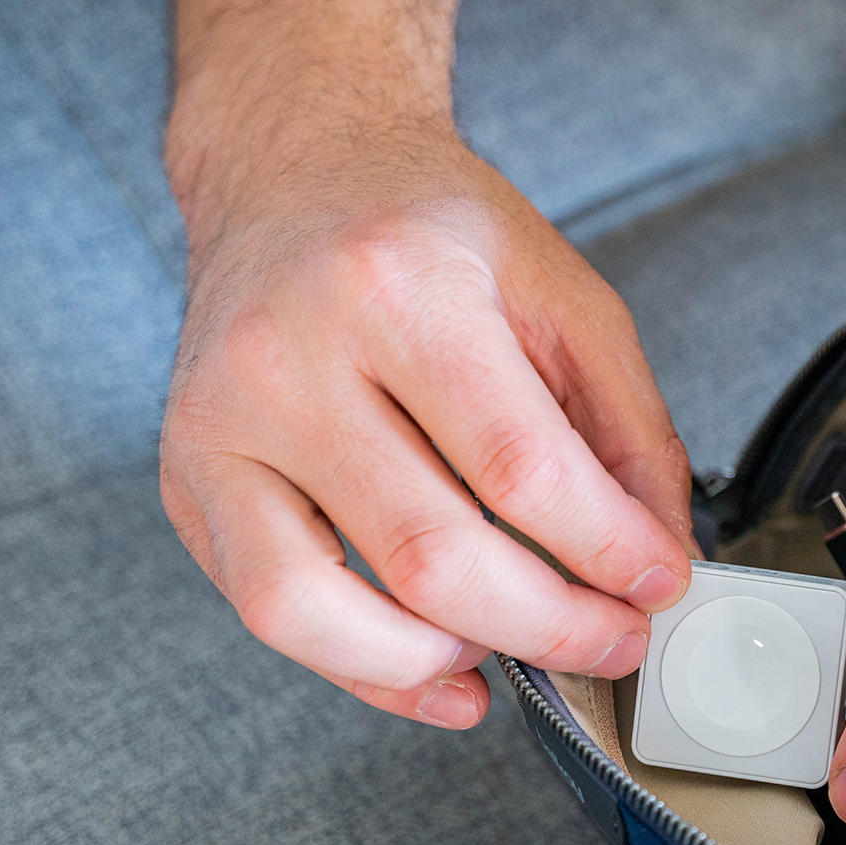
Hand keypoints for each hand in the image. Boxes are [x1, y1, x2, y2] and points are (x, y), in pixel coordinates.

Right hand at [160, 100, 693, 727]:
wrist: (294, 169)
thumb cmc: (425, 231)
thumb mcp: (563, 294)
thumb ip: (629, 429)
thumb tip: (658, 558)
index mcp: (401, 287)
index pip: (520, 469)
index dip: (607, 553)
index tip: (657, 586)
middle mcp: (290, 353)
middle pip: (431, 554)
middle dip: (548, 627)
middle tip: (611, 640)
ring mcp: (222, 422)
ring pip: (320, 607)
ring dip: (443, 661)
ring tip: (517, 651)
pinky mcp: (188, 476)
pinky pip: (269, 612)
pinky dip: (365, 671)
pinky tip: (444, 674)